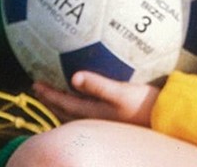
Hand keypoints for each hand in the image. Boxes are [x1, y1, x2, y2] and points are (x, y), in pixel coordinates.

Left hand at [33, 71, 159, 125]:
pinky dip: (77, 103)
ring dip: (61, 103)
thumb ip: (98, 85)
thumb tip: (74, 77)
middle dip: (50, 99)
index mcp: (92, 112)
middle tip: (38, 88)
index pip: (63, 103)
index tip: (35, 83)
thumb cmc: (142, 104)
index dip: (48, 94)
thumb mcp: (121, 92)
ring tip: (54, 93)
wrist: (161, 117)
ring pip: (74, 113)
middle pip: (65, 110)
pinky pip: (87, 110)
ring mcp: (103, 120)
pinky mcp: (112, 116)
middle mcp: (94, 118)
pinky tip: (85, 95)